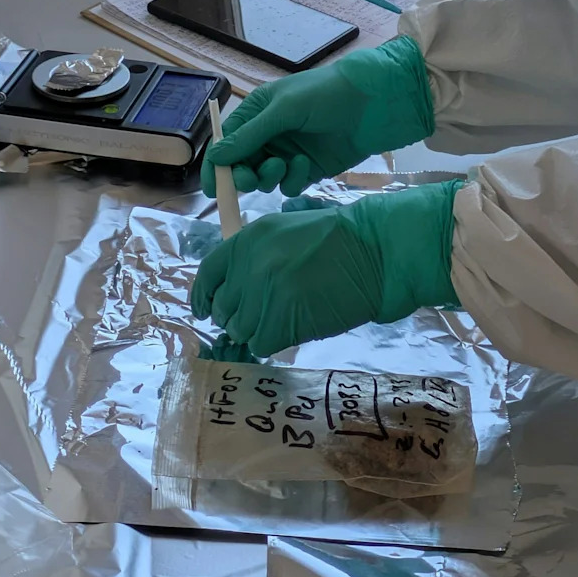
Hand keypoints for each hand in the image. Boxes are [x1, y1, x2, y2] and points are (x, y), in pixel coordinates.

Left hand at [191, 181, 460, 356]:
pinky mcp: (279, 322)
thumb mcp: (286, 232)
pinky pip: (261, 344)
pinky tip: (294, 328)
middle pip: (223, 308)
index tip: (205, 309)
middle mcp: (247, 267)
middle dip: (238, 316)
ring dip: (258, 330)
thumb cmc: (339, 240)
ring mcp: (262, 296)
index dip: (204, 296)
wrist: (373, 251)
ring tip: (284, 320)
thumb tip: (238, 289)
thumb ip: (256, 256)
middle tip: (263, 316)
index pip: (207, 275)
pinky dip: (274, 342)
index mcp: (247, 241)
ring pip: (240, 330)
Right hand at [201, 36, 433, 197]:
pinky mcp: (308, 170)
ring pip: (264, 179)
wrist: (371, 104)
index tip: (212, 186)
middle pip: (242, 166)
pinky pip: (288, 185)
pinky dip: (292, 180)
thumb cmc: (324, 94)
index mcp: (256, 114)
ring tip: (283, 165)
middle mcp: (268, 136)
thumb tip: (216, 158)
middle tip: (250, 178)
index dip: (217, 165)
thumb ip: (250, 136)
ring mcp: (288, 154)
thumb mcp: (283, 110)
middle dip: (243, 175)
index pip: (227, 143)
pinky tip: (305, 165)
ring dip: (268, 177)